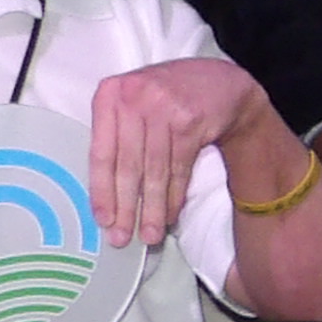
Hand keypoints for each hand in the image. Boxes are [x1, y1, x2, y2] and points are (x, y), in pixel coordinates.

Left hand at [83, 53, 282, 247]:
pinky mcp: (190, 121)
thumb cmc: (167, 98)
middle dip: (125, 207)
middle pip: (127, 165)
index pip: (101, 153)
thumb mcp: (134, 104)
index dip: (102, 191)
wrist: (220, 83)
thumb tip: (108, 194)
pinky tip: (169, 214)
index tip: (103, 220)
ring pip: (154, 171)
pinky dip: (173, 196)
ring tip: (149, 234)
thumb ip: (116, 135)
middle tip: (122, 238)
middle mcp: (134, 98)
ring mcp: (163, 108)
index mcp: (109, 94)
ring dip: (151, 208)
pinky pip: (178, 169)